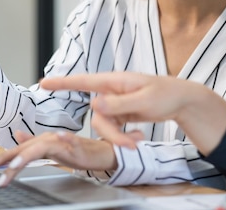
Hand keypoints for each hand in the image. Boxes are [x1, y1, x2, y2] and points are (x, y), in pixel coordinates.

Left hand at [0, 131, 117, 186]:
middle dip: (11, 161)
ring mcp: (63, 141)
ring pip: (43, 146)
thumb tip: (18, 136)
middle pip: (27, 149)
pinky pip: (71, 140)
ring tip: (15, 165)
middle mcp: (50, 139)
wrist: (100, 152)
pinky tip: (59, 136)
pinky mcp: (78, 145)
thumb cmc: (76, 151)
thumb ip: (34, 143)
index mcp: (42, 141)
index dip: (5, 157)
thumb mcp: (51, 148)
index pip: (20, 149)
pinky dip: (65, 138)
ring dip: (28, 155)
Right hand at [40, 73, 225, 154]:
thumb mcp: (144, 101)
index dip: (62, 83)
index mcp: (114, 81)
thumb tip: (92, 103)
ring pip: (104, 125)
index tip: (43, 83)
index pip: (83, 80)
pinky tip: (138, 137)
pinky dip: (124, 137)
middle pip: (97, 116)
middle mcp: (111, 92)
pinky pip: (114, 129)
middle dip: (111, 133)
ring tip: (138, 141)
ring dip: (119, 138)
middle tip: (130, 144)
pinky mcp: (121, 114)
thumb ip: (117, 104)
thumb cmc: (166, 94)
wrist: (182, 100)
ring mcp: (116, 104)